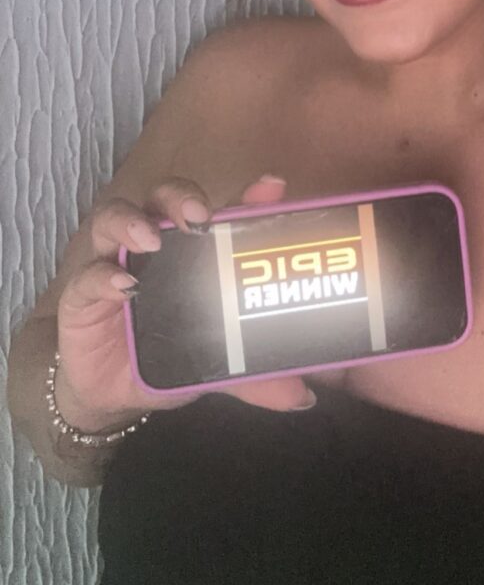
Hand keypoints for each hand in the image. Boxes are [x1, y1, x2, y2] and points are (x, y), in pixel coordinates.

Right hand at [55, 174, 316, 431]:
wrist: (115, 396)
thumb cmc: (168, 356)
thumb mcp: (218, 366)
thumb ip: (255, 377)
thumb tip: (300, 395)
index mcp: (191, 250)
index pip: (218, 212)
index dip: (245, 196)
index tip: (271, 188)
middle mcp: (153, 245)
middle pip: (161, 198)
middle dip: (180, 196)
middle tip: (199, 215)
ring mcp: (113, 264)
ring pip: (114, 219)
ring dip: (132, 223)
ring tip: (153, 239)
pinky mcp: (81, 296)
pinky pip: (87, 277)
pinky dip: (104, 276)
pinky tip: (124, 287)